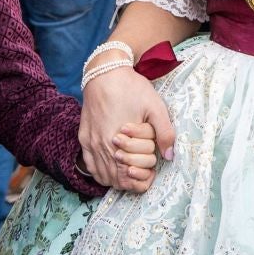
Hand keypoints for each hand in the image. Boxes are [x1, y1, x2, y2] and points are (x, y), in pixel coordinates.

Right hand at [80, 66, 176, 192]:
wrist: (105, 73)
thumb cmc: (132, 88)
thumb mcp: (155, 108)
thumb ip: (164, 133)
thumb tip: (170, 156)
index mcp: (120, 142)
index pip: (129, 178)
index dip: (142, 181)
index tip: (152, 174)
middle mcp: (101, 147)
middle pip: (115, 180)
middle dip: (131, 182)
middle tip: (144, 173)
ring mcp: (90, 144)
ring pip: (102, 176)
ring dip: (116, 179)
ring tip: (131, 171)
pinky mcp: (84, 138)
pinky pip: (90, 166)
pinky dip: (101, 172)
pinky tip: (112, 168)